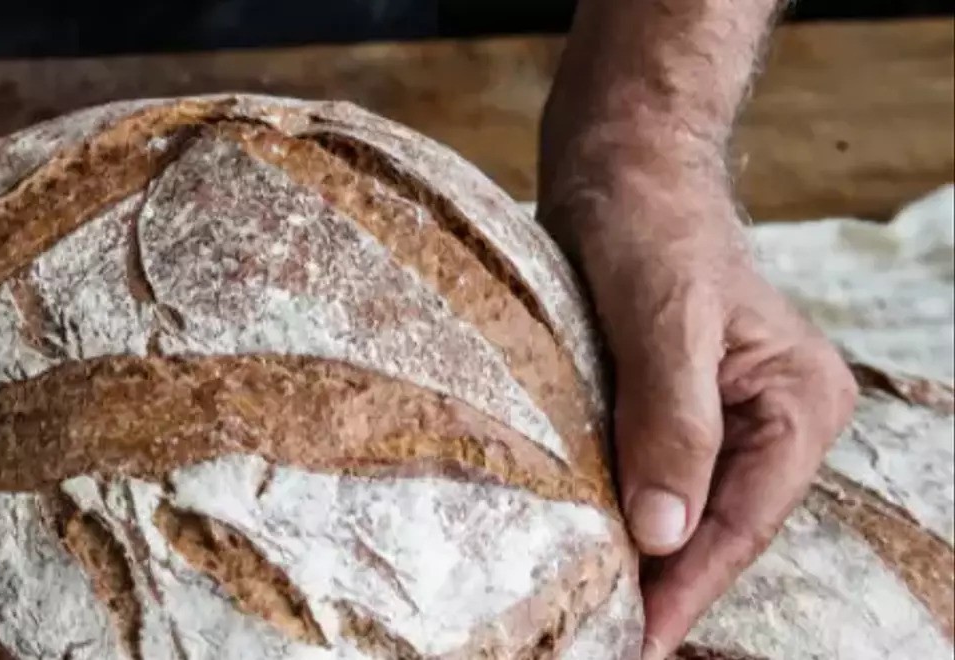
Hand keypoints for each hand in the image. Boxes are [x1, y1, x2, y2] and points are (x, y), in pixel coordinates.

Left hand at [543, 154, 858, 658]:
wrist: (618, 165)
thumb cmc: (648, 224)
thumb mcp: (662, 319)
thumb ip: (670, 423)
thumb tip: (663, 532)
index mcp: (800, 402)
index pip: (743, 519)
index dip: (689, 585)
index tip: (641, 638)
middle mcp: (776, 419)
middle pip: (717, 526)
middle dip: (664, 584)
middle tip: (602, 638)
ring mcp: (727, 418)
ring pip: (683, 511)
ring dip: (640, 558)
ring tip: (590, 614)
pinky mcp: (675, 409)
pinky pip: (653, 478)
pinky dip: (621, 514)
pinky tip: (585, 550)